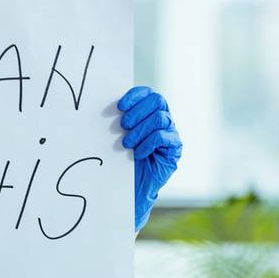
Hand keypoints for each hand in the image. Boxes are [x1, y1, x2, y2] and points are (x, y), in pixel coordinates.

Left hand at [117, 86, 181, 231]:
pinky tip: (137, 153)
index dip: (135, 95)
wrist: (130, 185)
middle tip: (123, 125)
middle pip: (157, 101)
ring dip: (140, 130)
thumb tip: (104, 104)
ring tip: (126, 143)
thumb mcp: (116, 135)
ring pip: (160, 118)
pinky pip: (164, 137)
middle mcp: (162, 118)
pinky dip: (148, 143)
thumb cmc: (120, 156)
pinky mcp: (174, 148)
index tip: (120, 106)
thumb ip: (117, 119)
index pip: (147, 93)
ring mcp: (170, 132)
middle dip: (138, 111)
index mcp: (148, 110)